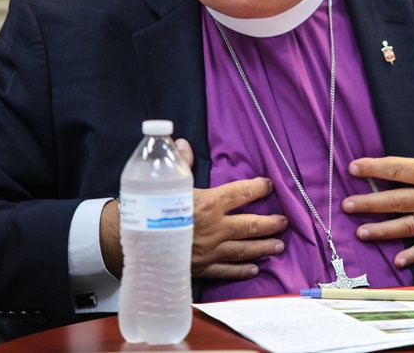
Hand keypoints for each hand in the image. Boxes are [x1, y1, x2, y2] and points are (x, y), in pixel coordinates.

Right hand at [100, 140, 287, 280]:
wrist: (128, 241)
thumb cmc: (149, 208)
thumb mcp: (167, 183)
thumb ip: (180, 163)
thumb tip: (181, 143)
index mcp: (208, 203)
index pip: (241, 193)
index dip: (258, 188)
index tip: (269, 185)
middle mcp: (214, 228)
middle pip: (251, 225)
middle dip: (271, 223)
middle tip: (284, 222)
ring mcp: (209, 251)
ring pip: (244, 250)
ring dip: (264, 247)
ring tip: (279, 245)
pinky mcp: (200, 268)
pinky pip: (226, 270)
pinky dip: (242, 270)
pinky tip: (255, 268)